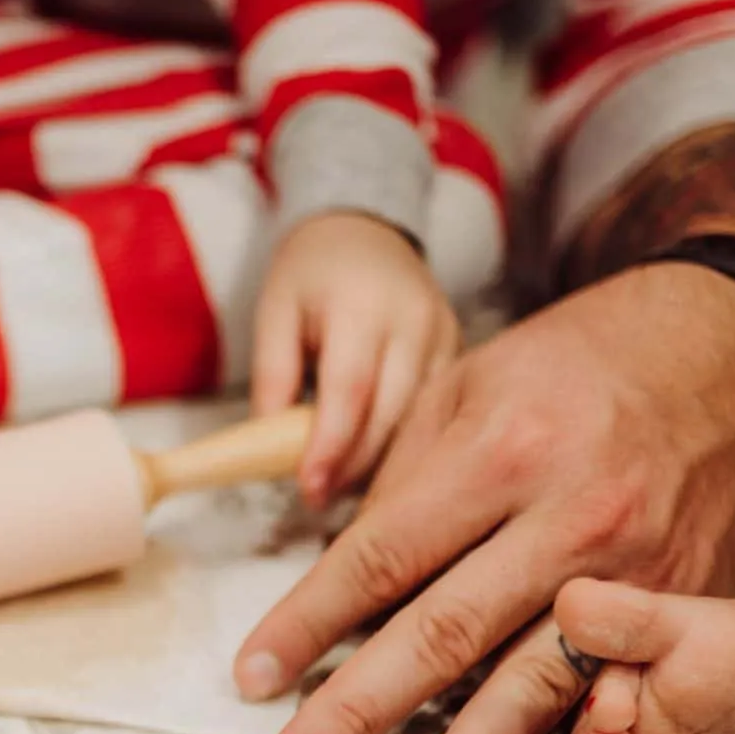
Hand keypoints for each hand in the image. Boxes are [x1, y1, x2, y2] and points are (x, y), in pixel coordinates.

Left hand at [233, 261, 734, 733]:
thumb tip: (340, 574)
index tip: (253, 677)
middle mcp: (568, 517)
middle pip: (445, 631)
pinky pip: (623, 685)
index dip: (310, 622)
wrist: (724, 347)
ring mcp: (636, 569)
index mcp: (500, 452)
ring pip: (539, 677)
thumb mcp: (471, 385)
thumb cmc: (576, 365)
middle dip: (362, 708)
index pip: (382, 557)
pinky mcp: (685, 602)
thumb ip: (403, 480)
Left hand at [249, 212, 458, 504]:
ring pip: (422, 421)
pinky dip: (410, 444)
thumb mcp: (274, 312)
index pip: (351, 389)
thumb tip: (273, 446)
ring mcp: (446, 336)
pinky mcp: (461, 351)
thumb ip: (273, 376)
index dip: (331, 447)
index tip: (309, 489)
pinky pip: (440, 413)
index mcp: (363, 304)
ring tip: (345, 490)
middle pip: (391, 414)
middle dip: (354, 467)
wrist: (366, 235)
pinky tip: (380, 466)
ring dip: (384, 463)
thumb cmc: (312, 274)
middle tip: (318, 498)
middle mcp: (415, 320)